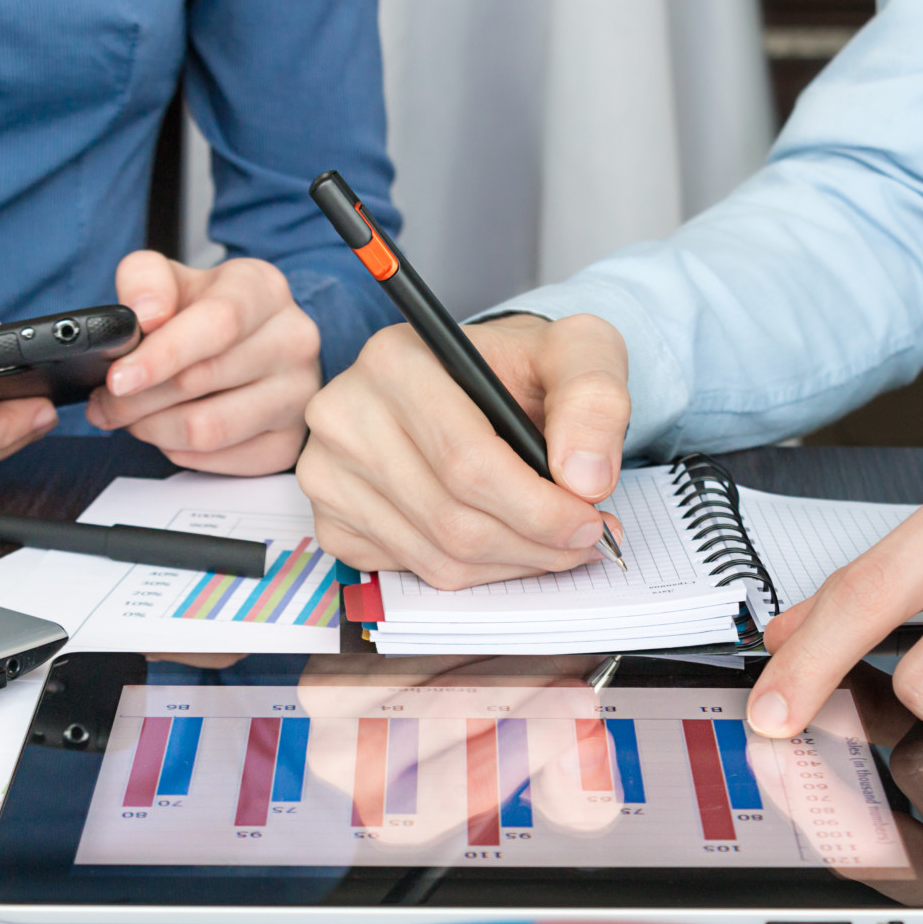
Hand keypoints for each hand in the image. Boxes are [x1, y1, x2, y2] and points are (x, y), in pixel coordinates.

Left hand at [86, 252, 320, 474]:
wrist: (247, 342)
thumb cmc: (203, 313)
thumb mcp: (170, 279)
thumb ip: (145, 279)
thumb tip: (145, 315)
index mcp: (264, 289)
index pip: (217, 324)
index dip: (162, 355)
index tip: (118, 379)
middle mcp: (293, 339)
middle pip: (201, 382)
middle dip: (136, 399)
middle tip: (106, 402)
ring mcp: (297, 394)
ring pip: (207, 430)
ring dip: (152, 429)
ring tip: (132, 416)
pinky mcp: (289, 441)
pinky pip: (217, 460)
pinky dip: (178, 450)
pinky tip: (168, 429)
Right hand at [297, 313, 629, 588]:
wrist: (479, 381)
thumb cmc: (521, 367)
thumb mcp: (577, 352)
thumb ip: (594, 400)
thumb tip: (585, 479)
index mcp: (395, 361)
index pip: (465, 460)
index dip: (538, 507)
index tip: (591, 521)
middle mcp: (345, 415)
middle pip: (451, 518)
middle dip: (534, 544)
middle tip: (587, 541)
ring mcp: (328, 472)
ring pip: (436, 555)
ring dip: (511, 563)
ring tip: (555, 542)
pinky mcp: (332, 520)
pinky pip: (413, 571)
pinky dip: (474, 571)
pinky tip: (504, 539)